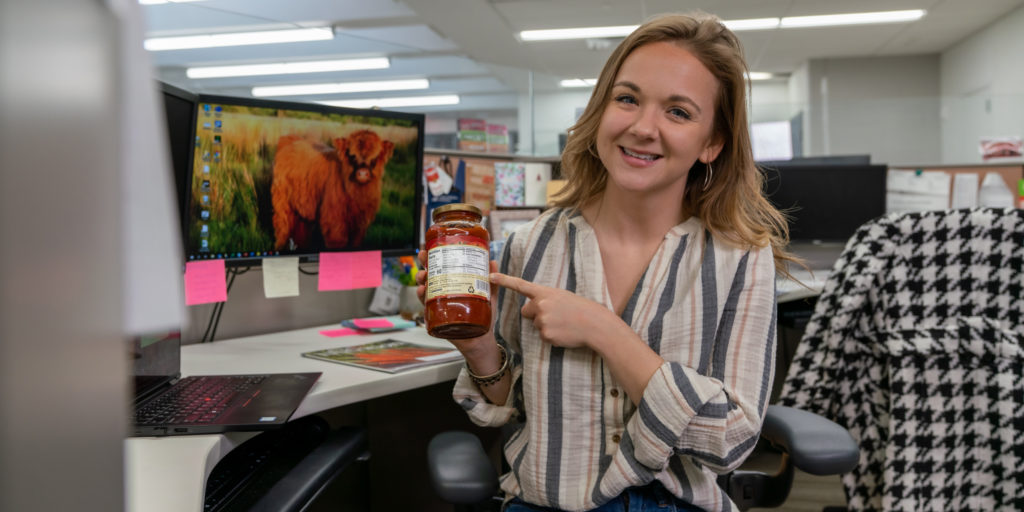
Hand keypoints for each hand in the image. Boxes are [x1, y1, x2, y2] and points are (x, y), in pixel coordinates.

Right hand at [416, 249, 499, 354]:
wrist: (481, 339)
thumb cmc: (484, 317)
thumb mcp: (489, 296)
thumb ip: (492, 281)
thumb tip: (493, 260)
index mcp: (455, 284)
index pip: (443, 267)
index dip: (435, 256)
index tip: (430, 247)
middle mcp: (444, 292)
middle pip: (431, 274)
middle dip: (424, 264)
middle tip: (423, 256)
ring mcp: (439, 304)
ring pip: (425, 288)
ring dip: (421, 279)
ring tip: (423, 275)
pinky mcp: (437, 316)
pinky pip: (425, 306)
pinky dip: (422, 297)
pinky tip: (422, 291)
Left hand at [488, 272, 614, 349]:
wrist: (595, 325)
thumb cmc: (582, 309)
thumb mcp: (563, 297)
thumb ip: (546, 299)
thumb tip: (535, 309)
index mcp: (545, 292)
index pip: (521, 285)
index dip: (504, 280)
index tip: (490, 276)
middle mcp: (541, 305)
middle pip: (526, 312)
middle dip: (535, 315)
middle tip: (555, 315)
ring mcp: (542, 320)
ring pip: (537, 325)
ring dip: (547, 326)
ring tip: (564, 324)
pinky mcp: (545, 335)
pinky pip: (543, 336)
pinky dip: (552, 336)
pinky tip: (564, 333)